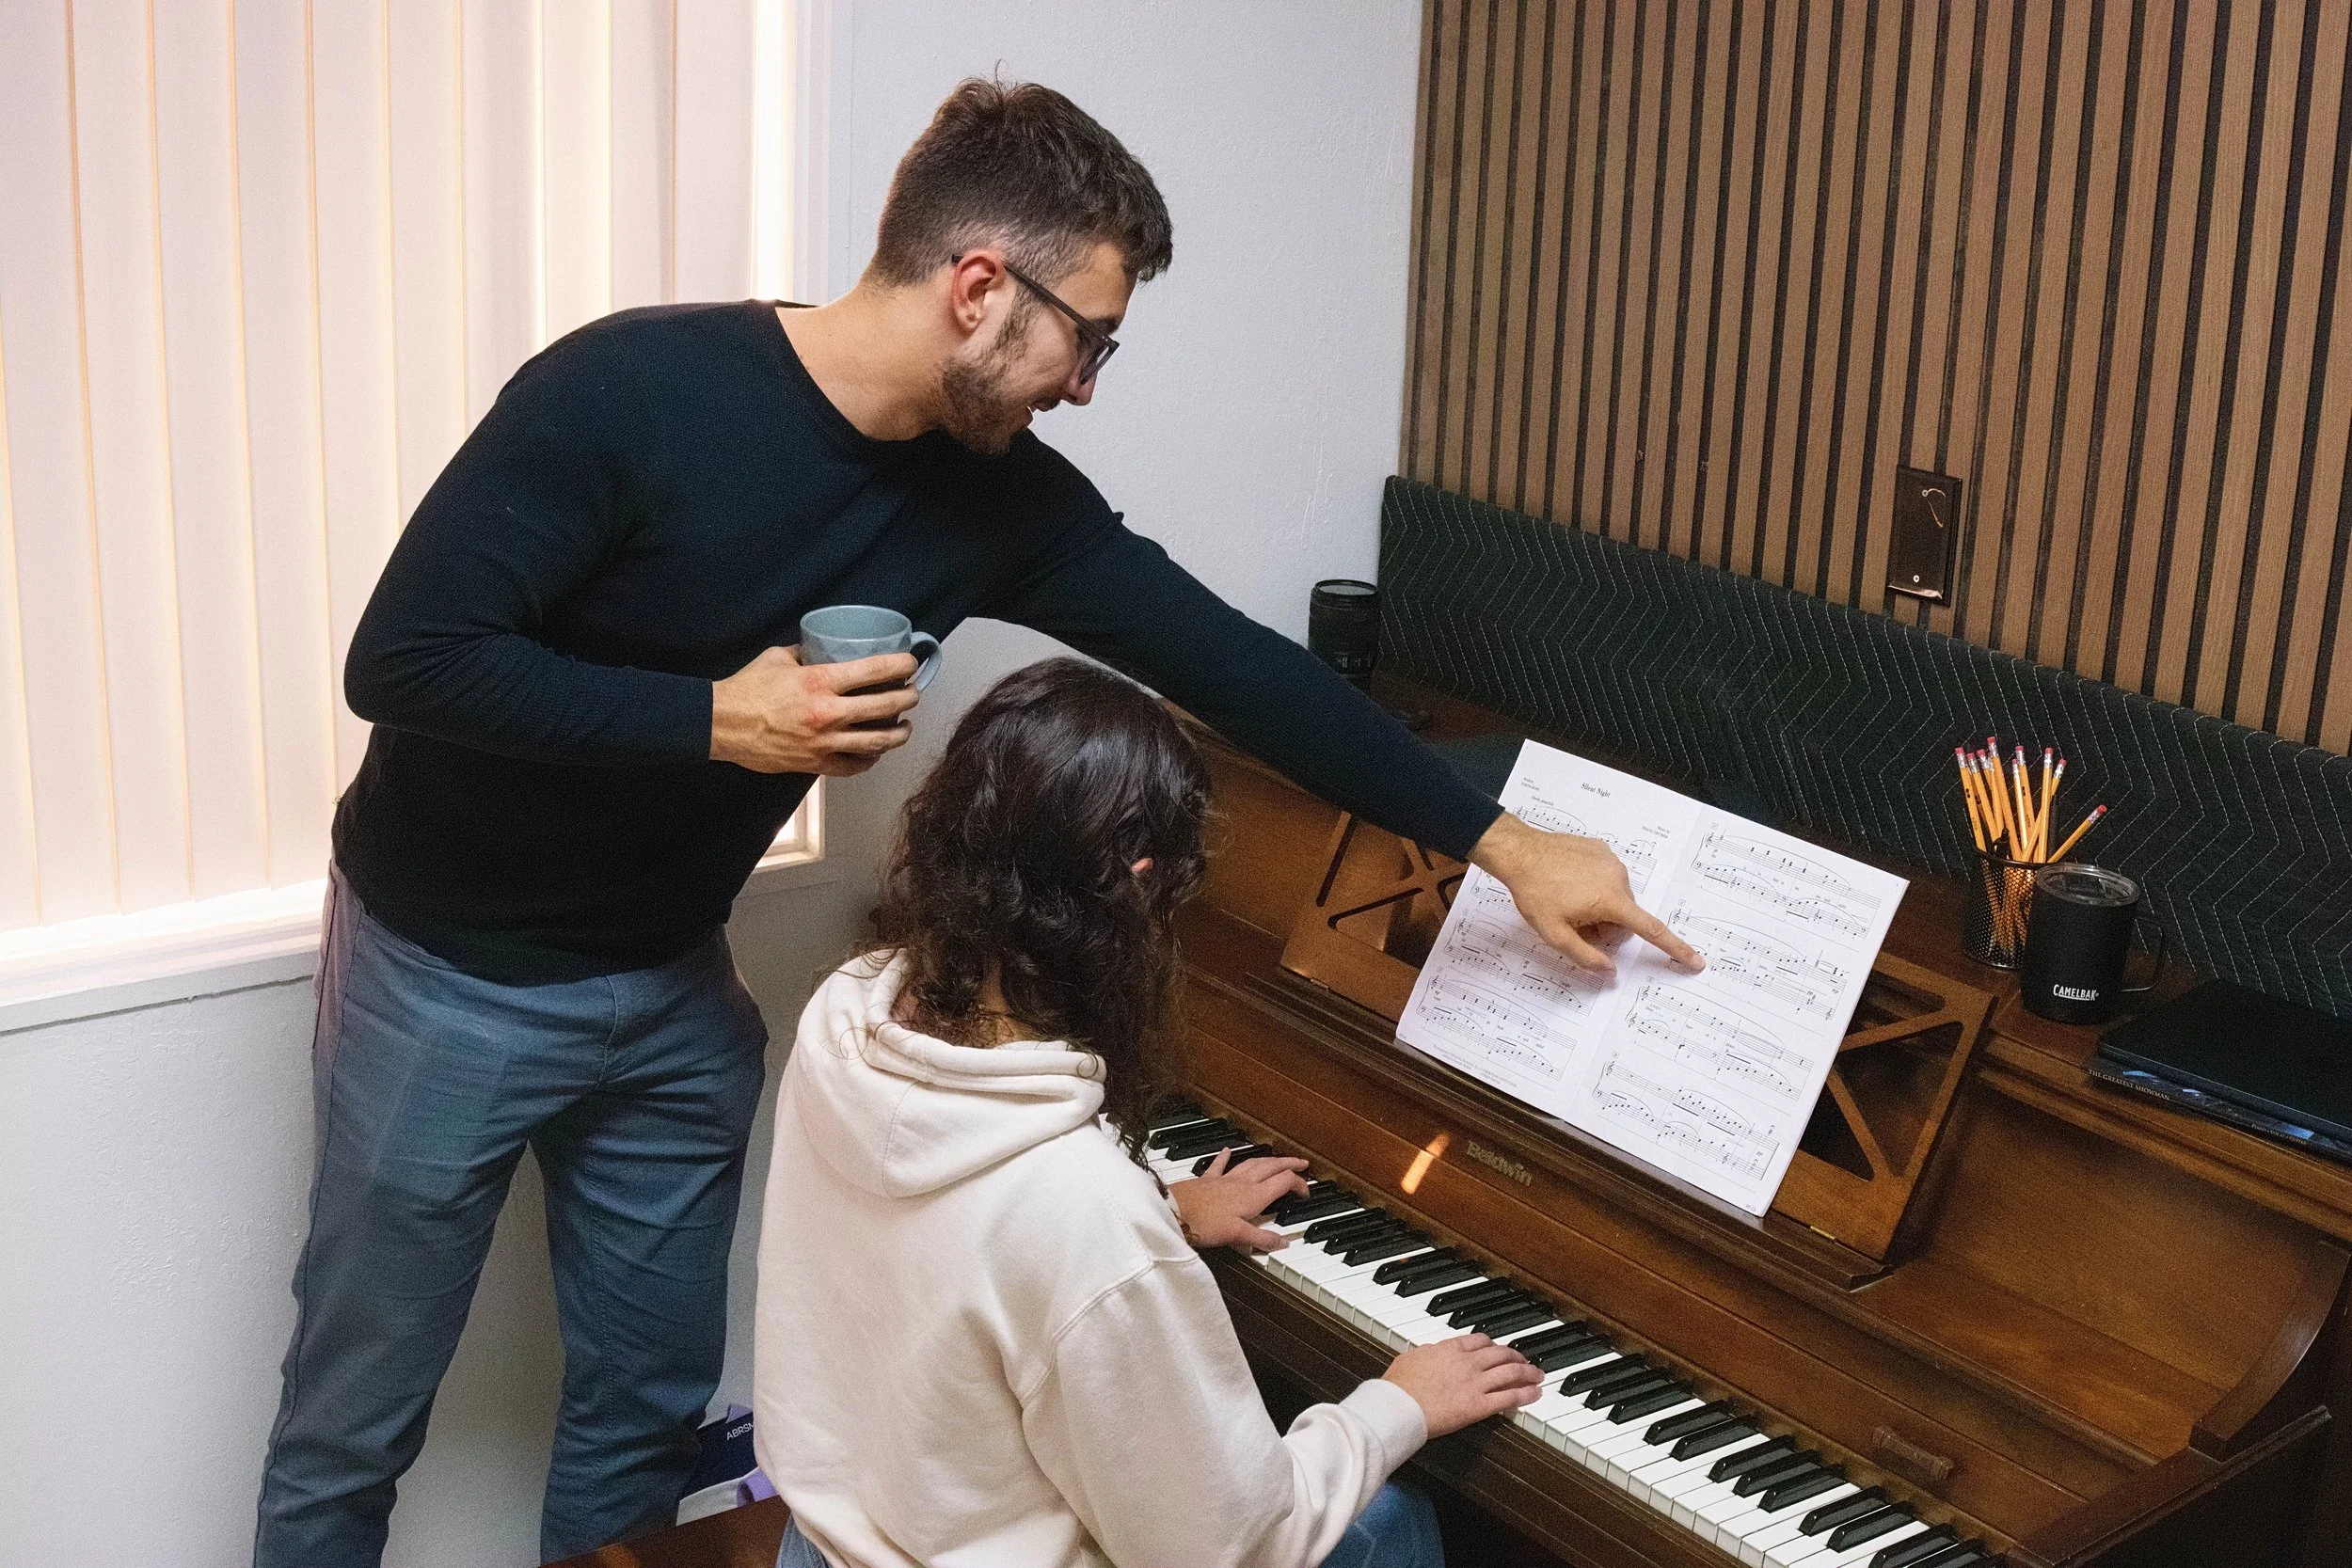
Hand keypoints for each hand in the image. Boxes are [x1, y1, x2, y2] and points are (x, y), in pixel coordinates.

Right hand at [710, 646, 920, 774]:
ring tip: (905, 727)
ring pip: (877, 741)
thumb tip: (821, 648)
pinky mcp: (815, 763)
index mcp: (820, 681)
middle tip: (913, 694)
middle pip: (884, 706)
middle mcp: (828, 712)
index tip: (911, 664)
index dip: (900, 666)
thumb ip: (805, 653)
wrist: (721, 725)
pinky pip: (853, 766)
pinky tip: (877, 753)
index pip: (874, 671)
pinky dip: (870, 760)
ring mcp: (824, 742)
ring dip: (899, 733)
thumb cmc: (747, 689)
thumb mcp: (778, 658)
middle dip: (907, 698)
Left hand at [1168, 1148, 1310, 1250]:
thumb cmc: (1204, 1223)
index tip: (1306, 1193)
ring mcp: (1224, 1179)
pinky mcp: (1207, 1181)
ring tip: (1276, 1158)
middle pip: (1271, 1167)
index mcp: (1253, 1195)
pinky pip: (1220, 1165)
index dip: (1299, 1185)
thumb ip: (1262, 1238)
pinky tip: (1227, 1150)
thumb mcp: (1237, 1235)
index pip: (1284, 1182)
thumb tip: (1285, 1243)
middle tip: (1302, 1163)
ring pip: (1251, 1163)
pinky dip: (1226, 1157)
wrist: (1173, 1211)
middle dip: (1288, 1163)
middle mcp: (1242, 1183)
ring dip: (1267, 1159)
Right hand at [1382, 1334, 1543, 1437]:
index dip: (1493, 1344)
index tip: (1498, 1347)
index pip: (1479, 1340)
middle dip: (1516, 1356)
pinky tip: (1535, 1394)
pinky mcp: (1480, 1406)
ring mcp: (1475, 1383)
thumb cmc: (1398, 1386)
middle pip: (1500, 1353)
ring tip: (1537, 1375)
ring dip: (1528, 1372)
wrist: (1400, 1407)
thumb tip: (1428, 1353)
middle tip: (1525, 1360)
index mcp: (1449, 1348)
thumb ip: (1425, 1354)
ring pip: (1511, 1372)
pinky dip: (1526, 1394)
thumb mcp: (1409, 1358)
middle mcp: (1467, 1362)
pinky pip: (1510, 1397)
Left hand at [1469, 813, 1703, 977]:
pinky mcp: (1601, 849)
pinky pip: (1606, 877)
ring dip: (1599, 906)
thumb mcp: (1554, 934)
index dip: (1675, 948)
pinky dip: (1593, 886)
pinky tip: (1568, 882)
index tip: (1696, 961)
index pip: (1651, 930)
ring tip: (1567, 901)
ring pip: (1616, 898)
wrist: (1519, 852)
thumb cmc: (1535, 893)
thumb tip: (1611, 972)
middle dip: (1606, 928)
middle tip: (1575, 925)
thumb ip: (1586, 957)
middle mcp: (1618, 878)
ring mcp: (1611, 861)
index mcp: (1612, 900)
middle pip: (1625, 918)